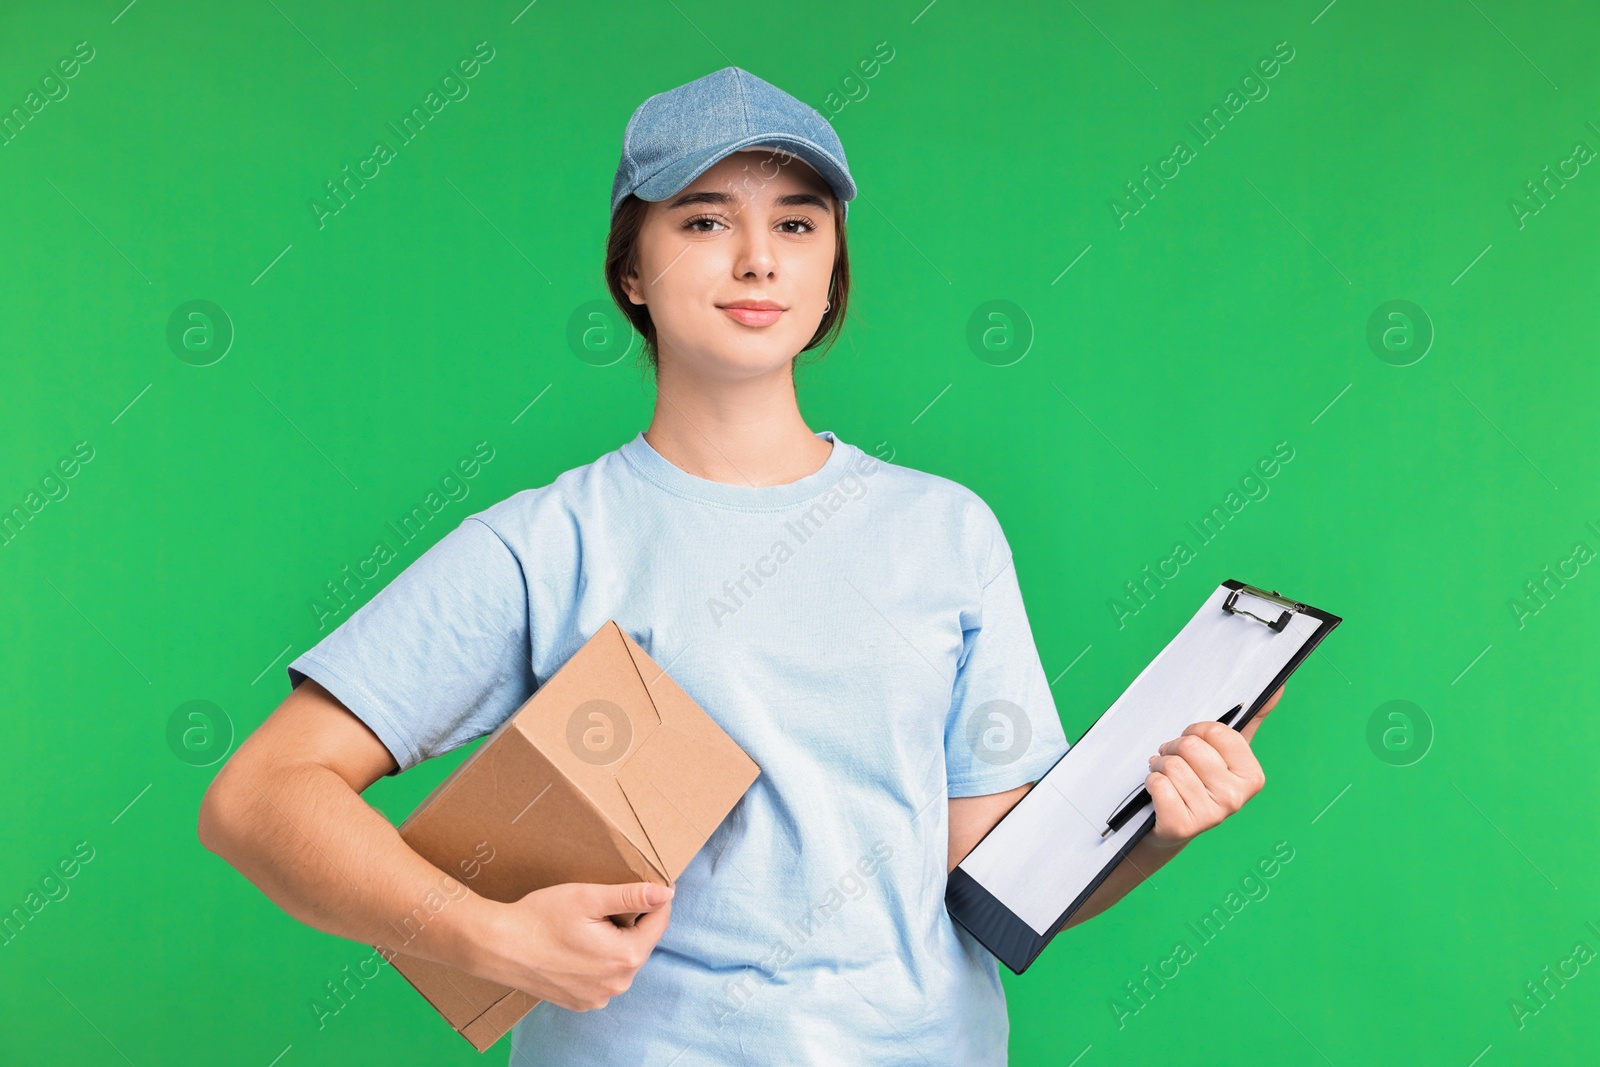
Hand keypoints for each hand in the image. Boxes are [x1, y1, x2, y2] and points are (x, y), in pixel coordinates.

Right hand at [460, 881, 673, 1010]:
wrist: (498, 947)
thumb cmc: (541, 918)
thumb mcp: (589, 898)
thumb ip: (631, 896)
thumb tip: (666, 893)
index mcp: (625, 957)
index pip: (658, 923)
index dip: (655, 899)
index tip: (647, 883)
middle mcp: (617, 984)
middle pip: (640, 942)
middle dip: (630, 921)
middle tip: (603, 904)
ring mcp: (599, 997)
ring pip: (621, 960)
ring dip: (614, 941)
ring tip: (587, 924)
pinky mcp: (581, 1002)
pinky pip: (602, 976)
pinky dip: (597, 960)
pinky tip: (575, 945)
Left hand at [1144, 684, 1284, 849]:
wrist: (1173, 828)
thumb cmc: (1201, 782)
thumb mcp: (1226, 754)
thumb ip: (1249, 721)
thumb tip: (1277, 687)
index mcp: (1252, 776)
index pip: (1215, 731)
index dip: (1196, 731)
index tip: (1195, 742)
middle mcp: (1236, 798)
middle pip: (1190, 746)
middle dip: (1174, 748)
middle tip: (1174, 759)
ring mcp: (1210, 815)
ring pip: (1171, 764)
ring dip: (1160, 766)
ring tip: (1165, 775)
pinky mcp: (1181, 826)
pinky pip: (1157, 784)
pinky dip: (1151, 782)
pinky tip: (1158, 792)